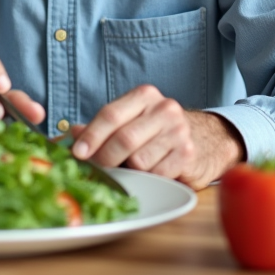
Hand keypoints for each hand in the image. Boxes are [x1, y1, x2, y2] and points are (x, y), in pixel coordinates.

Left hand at [69, 85, 244, 189]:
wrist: (206, 139)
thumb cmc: (158, 132)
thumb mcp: (132, 120)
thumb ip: (101, 127)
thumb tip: (68, 136)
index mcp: (145, 96)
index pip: (110, 115)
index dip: (91, 136)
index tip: (76, 153)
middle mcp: (164, 109)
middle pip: (123, 139)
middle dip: (104, 159)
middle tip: (95, 170)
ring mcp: (178, 131)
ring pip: (138, 160)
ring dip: (128, 171)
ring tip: (130, 169)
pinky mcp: (188, 154)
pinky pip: (156, 175)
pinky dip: (147, 179)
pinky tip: (151, 172)